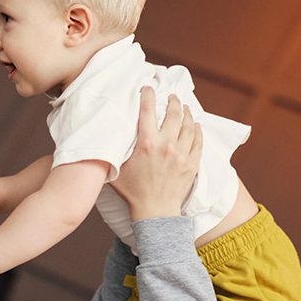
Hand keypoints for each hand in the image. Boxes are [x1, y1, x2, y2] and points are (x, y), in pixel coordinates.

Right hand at [110, 88, 202, 220]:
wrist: (155, 212)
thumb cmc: (133, 192)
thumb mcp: (117, 169)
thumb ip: (112, 151)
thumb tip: (101, 137)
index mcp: (146, 144)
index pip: (147, 110)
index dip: (148, 95)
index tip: (148, 88)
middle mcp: (166, 146)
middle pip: (174, 113)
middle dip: (173, 101)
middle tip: (171, 96)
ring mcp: (181, 154)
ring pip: (189, 125)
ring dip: (187, 113)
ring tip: (184, 107)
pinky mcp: (192, 164)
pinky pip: (198, 141)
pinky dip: (197, 130)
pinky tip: (196, 124)